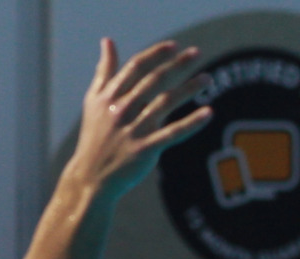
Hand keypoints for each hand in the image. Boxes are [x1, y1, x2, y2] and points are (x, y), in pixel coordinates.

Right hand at [62, 39, 213, 203]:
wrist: (91, 176)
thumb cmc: (96, 136)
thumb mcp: (94, 101)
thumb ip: (104, 71)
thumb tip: (108, 41)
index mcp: (109, 95)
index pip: (136, 67)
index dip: (156, 55)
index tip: (174, 46)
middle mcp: (121, 109)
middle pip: (154, 81)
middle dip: (176, 65)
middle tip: (197, 53)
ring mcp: (133, 129)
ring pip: (166, 103)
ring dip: (189, 89)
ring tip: (208, 79)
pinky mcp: (145, 149)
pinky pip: (172, 133)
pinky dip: (191, 123)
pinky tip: (209, 112)